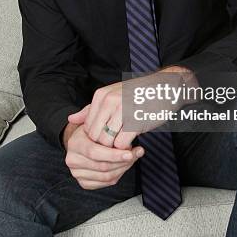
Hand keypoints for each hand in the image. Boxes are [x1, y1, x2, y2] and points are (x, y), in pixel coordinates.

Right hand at [65, 124, 143, 189]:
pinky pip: (106, 183)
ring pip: (106, 176)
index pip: (95, 152)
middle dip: (123, 161)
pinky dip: (119, 175)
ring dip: (124, 168)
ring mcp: (77, 173)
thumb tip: (116, 116)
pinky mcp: (84, 182)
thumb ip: (106, 120)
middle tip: (137, 153)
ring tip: (133, 157)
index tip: (130, 153)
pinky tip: (125, 165)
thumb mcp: (96, 119)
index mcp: (74, 143)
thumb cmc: (91, 129)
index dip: (114, 155)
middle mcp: (73, 160)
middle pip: (102, 166)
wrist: (81, 141)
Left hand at [68, 67, 196, 149]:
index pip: (87, 127)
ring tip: (124, 144)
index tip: (108, 139)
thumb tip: (71, 119)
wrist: (165, 88)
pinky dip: (126, 148)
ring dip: (115, 149)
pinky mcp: (135, 121)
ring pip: (107, 143)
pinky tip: (133, 142)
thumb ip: (91, 109)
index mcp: (101, 95)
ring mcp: (122, 110)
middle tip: (115, 146)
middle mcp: (109, 101)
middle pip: (95, 137)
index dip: (96, 138)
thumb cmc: (138, 94)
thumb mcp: (112, 96)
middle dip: (104, 146)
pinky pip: (121, 144)